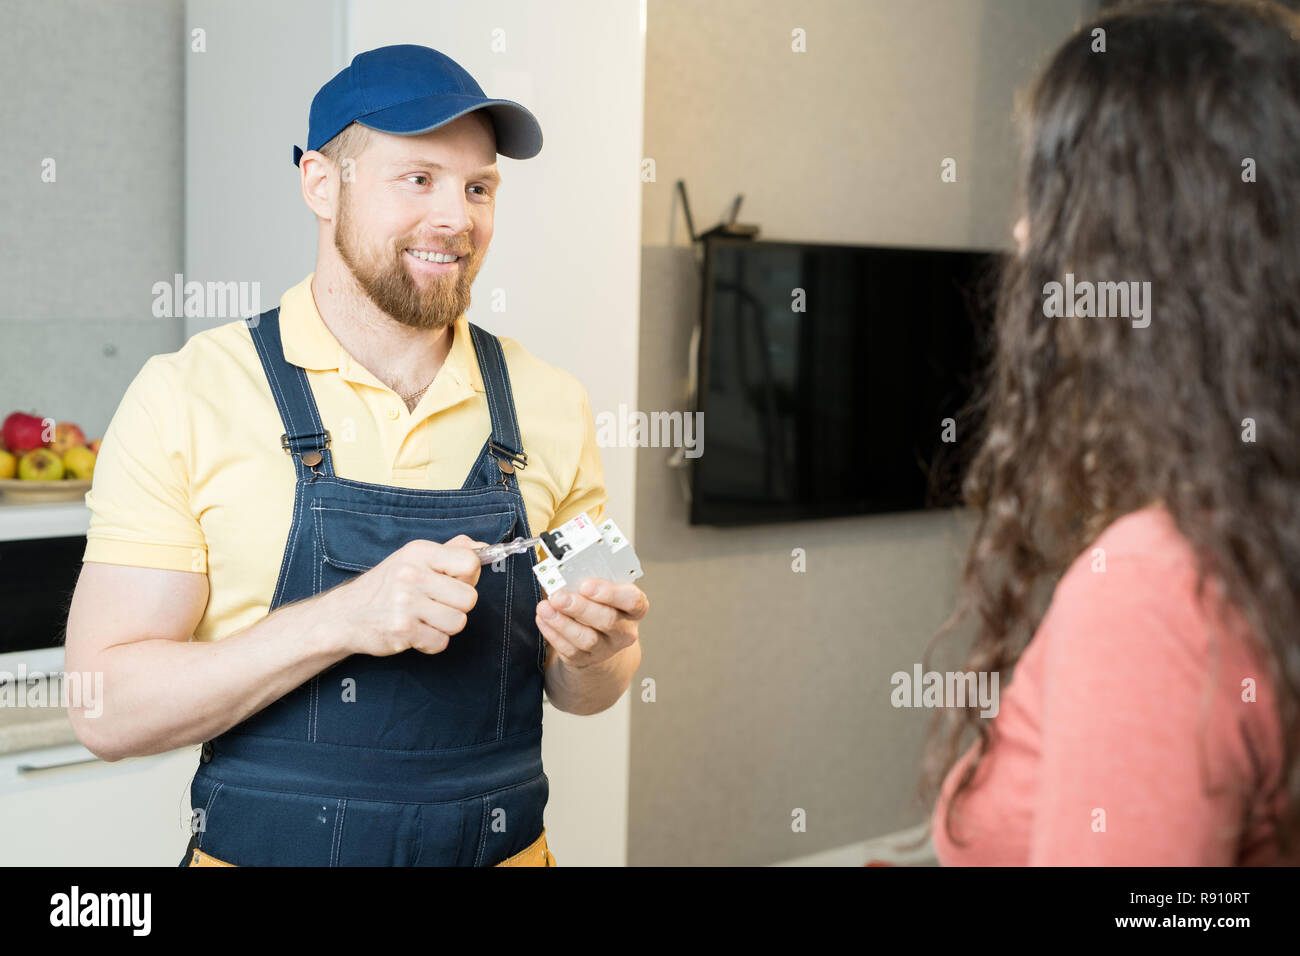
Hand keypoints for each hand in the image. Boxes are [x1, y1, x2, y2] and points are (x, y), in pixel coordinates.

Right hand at [323, 534, 485, 656]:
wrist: (345, 615)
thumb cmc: (386, 586)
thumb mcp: (414, 558)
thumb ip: (450, 551)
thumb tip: (484, 547)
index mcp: (419, 552)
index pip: (470, 562)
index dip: (469, 577)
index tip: (454, 581)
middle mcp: (412, 575)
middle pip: (469, 598)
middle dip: (457, 606)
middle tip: (436, 604)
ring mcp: (406, 603)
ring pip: (458, 622)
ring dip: (445, 626)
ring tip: (425, 619)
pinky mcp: (402, 630)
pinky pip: (441, 642)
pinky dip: (431, 642)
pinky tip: (416, 632)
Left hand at [535, 578, 647, 668]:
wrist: (600, 638)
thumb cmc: (601, 606)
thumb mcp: (603, 592)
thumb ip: (591, 583)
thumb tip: (566, 575)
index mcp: (634, 608)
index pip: (633, 600)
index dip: (611, 593)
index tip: (586, 585)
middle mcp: (624, 630)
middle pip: (607, 620)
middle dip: (580, 607)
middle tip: (559, 596)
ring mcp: (606, 648)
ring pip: (587, 639)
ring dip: (562, 622)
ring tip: (545, 608)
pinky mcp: (586, 659)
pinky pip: (569, 649)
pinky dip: (553, 633)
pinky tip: (544, 619)